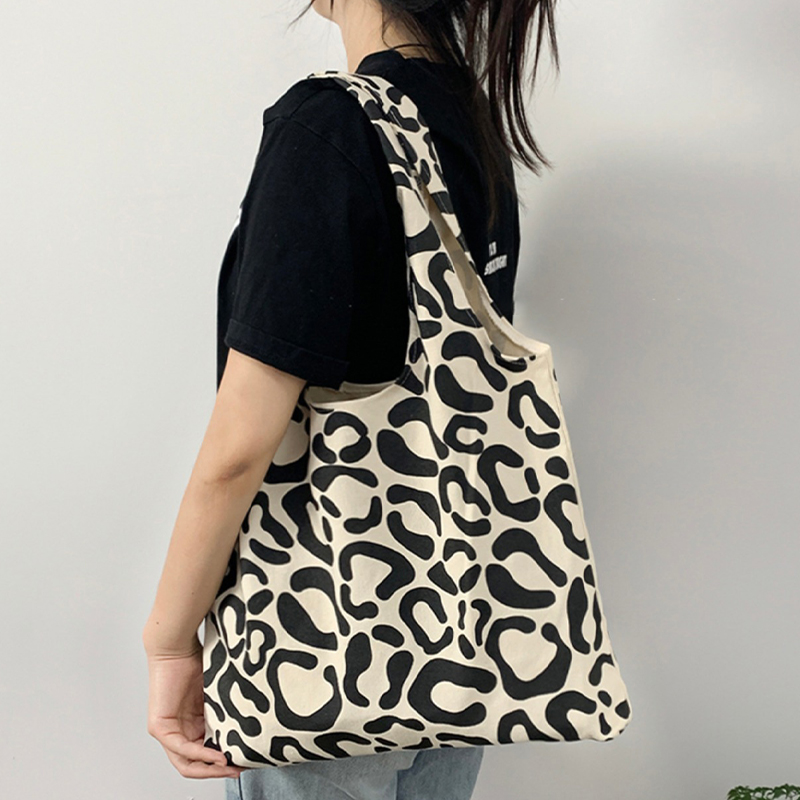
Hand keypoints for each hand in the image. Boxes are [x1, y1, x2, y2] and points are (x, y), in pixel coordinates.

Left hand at [144, 636, 245, 779]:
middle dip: (219, 771)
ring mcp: (167, 731)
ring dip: (211, 769)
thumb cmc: (195, 660)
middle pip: (196, 763)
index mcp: (191, 722)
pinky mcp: (160, 727)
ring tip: (231, 767)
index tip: (245, 758)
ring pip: (187, 762)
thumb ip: (225, 711)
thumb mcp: (216, 692)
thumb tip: (249, 725)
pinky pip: (181, 749)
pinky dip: (201, 755)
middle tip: (240, 768)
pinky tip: (218, 756)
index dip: (224, 760)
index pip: (205, 751)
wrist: (176, 645)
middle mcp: (178, 729)